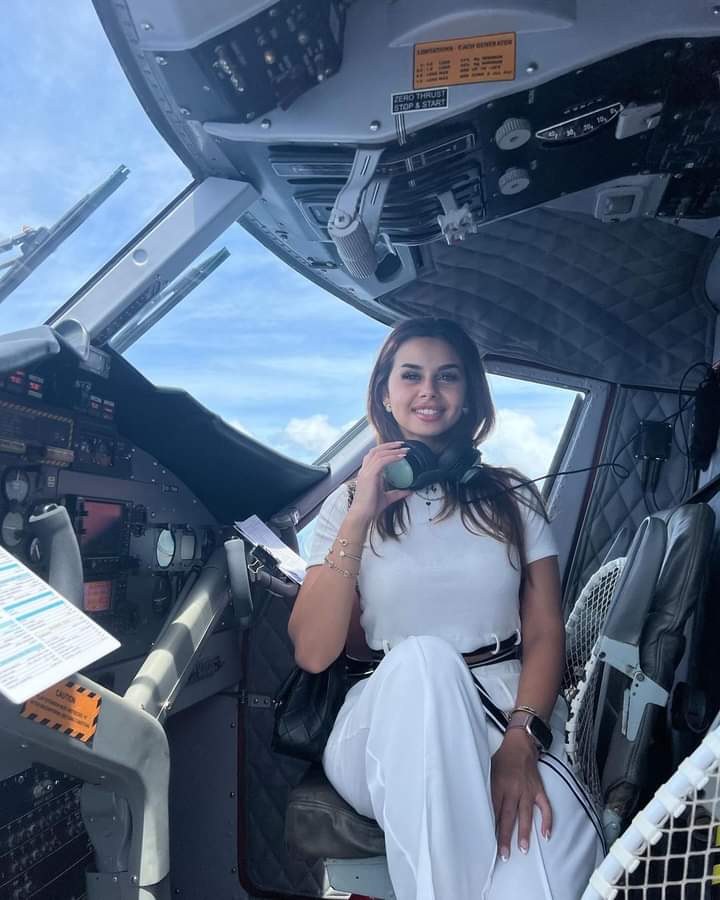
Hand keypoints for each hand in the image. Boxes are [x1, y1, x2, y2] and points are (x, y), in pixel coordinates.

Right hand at [348, 442, 412, 524]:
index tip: (397, 448)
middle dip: (389, 445)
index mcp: (367, 474)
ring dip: (392, 449)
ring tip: (403, 449)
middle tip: (401, 444)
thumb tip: (409, 491)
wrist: (362, 515)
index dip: (385, 450)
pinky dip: (392, 457)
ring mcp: (366, 472)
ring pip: (378, 453)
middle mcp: (365, 471)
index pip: (374, 456)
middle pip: (375, 450)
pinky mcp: (369, 475)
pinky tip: (401, 457)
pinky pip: (381, 461)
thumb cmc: (371, 508)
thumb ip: (397, 493)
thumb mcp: (388, 498)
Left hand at [490, 729, 551, 860]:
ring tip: (523, 849)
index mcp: (498, 785)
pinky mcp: (538, 789)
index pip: (495, 811)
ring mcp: (528, 790)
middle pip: (508, 816)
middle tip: (504, 854)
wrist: (520, 744)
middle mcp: (513, 789)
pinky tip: (547, 834)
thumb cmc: (501, 758)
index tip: (489, 843)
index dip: (492, 827)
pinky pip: (545, 807)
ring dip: (525, 833)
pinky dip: (547, 821)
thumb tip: (477, 804)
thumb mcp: (488, 770)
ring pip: (526, 815)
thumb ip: (486, 788)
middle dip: (506, 836)